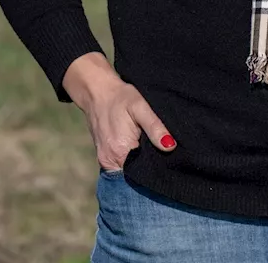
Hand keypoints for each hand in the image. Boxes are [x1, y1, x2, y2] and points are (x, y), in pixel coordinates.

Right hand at [62, 52, 176, 170]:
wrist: (97, 91)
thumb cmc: (120, 97)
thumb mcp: (140, 106)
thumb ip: (155, 127)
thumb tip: (170, 146)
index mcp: (120, 152)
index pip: (143, 175)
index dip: (157, 172)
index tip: (169, 166)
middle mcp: (109, 161)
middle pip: (135, 176)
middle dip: (150, 171)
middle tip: (165, 159)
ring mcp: (105, 160)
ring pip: (128, 173)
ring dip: (141, 167)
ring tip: (155, 155)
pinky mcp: (104, 156)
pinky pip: (121, 166)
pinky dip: (132, 162)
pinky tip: (142, 152)